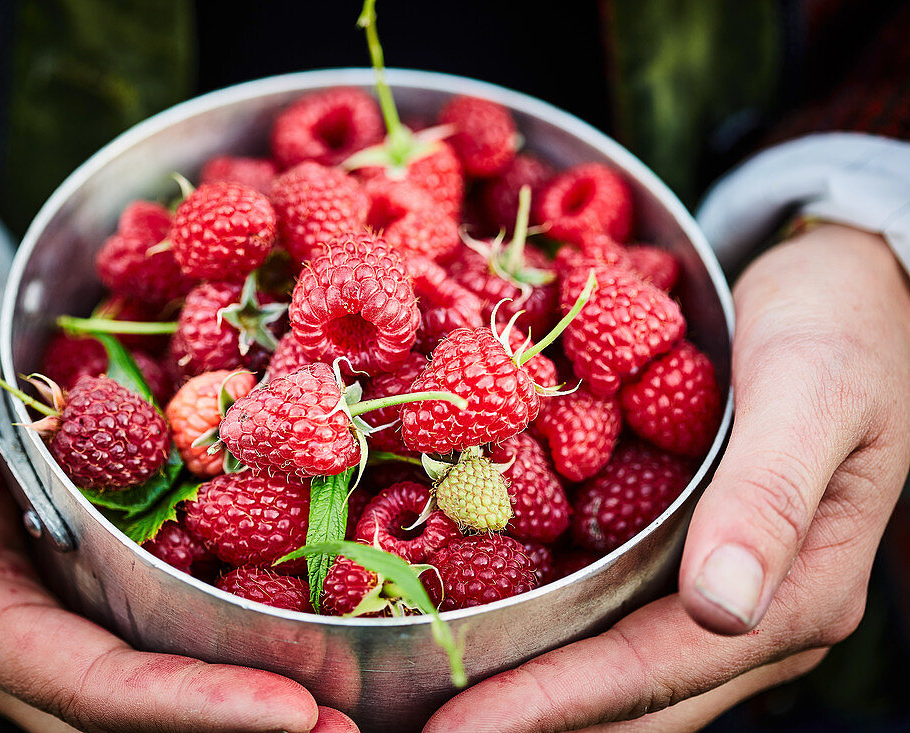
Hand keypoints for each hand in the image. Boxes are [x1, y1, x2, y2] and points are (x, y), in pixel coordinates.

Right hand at [0, 248, 356, 732]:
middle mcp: (35, 638)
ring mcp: (73, 613)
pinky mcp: (103, 579)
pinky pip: (169, 624)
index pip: (94, 686)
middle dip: (240, 720)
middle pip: (142, 705)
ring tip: (346, 703)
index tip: (290, 710)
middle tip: (346, 726)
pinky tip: (306, 631)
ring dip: (248, 693)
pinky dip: (234, 640)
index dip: (189, 704)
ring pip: (162, 677)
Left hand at [423, 224, 909, 731]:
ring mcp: (731, 587)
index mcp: (801, 589)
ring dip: (541, 686)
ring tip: (451, 689)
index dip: (555, 702)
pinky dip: (559, 629)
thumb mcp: (812, 390)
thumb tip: (720, 611)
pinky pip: (624, 613)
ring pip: (627, 668)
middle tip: (428, 721)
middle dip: (534, 718)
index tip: (461, 724)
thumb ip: (770, 496)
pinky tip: (497, 620)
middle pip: (636, 694)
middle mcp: (763, 608)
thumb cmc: (838, 326)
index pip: (656, 667)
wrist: (852, 285)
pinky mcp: (699, 552)